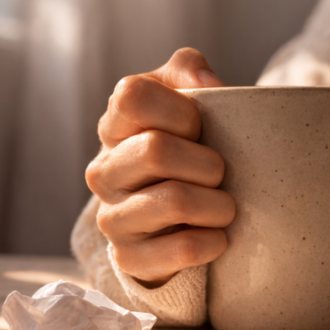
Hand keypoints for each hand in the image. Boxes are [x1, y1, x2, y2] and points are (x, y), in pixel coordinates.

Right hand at [85, 48, 233, 286]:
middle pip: (156, 149)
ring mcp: (112, 217)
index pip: (132, 96)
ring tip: (225, 206)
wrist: (183, 219)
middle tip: (220, 173)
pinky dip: (213, 241)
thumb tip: (207, 84)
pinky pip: (182, 249)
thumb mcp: (187, 99)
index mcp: (115, 125)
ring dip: (217, 205)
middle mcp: (103, 171)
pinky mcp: (129, 258)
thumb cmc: (189, 147)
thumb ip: (190, 70)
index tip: (200, 128)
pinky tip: (218, 237)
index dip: (180, 110)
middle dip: (207, 162)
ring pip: (173, 201)